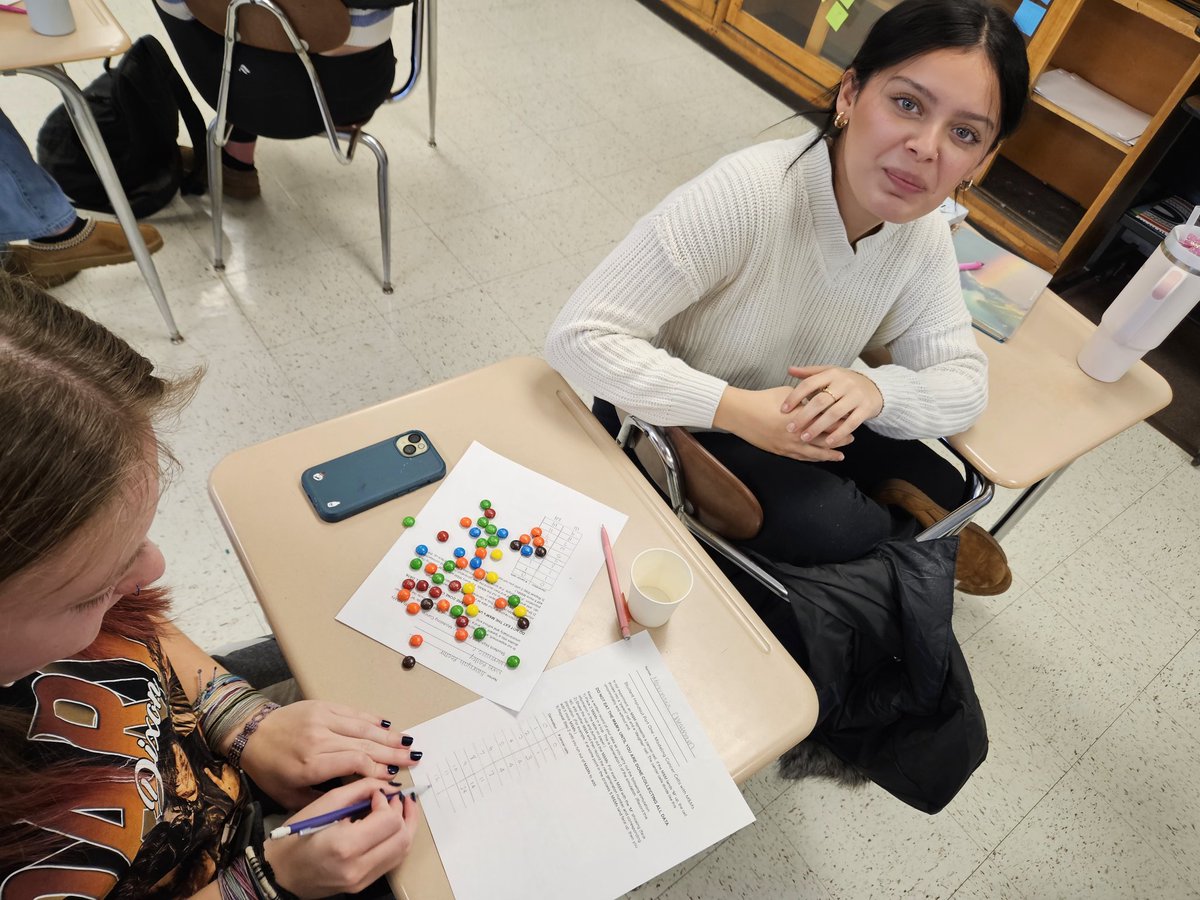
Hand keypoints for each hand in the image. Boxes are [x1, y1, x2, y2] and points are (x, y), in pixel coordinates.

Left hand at [239, 701, 421, 809]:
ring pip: (363, 727)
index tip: (392, 778)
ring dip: (388, 735)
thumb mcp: (291, 795)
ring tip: (407, 742)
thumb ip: (324, 798)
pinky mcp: (322, 705)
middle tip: (412, 759)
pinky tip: (387, 725)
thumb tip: (357, 797)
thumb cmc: (269, 769)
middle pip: (364, 744)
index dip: (377, 770)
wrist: (250, 734)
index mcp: (311, 763)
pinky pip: (353, 712)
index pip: (355, 763)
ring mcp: (322, 718)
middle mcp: (319, 738)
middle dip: (391, 753)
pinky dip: (372, 719)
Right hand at [264, 779, 417, 897]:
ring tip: (399, 809)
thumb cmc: (294, 838)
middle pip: (402, 837)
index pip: (389, 821)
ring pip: (402, 851)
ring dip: (406, 826)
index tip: (377, 794)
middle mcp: (357, 867)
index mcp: (345, 846)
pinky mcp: (363, 885)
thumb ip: (359, 791)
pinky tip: (391, 827)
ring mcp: (361, 880)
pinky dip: (397, 841)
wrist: (279, 874)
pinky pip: (392, 861)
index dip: (388, 802)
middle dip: (403, 812)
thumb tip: (386, 786)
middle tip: (394, 798)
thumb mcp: (323, 805)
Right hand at [714, 386, 849, 461]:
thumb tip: (819, 402)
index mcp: (802, 416)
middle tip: (852, 438)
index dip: (841, 422)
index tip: (851, 421)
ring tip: (840, 455)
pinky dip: (813, 458)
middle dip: (840, 439)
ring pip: (815, 453)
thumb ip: (806, 400)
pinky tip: (819, 458)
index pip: (827, 421)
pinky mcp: (780, 451)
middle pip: (825, 438)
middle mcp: (798, 433)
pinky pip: (801, 457)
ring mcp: (789, 445)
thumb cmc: (764, 399)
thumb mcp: (789, 394)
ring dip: (829, 454)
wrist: (741, 413)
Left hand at [779, 366, 882, 447]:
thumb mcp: (829, 373)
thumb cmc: (845, 382)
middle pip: (820, 401)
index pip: (809, 384)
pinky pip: (851, 423)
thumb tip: (789, 369)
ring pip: (834, 413)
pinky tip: (827, 442)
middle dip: (804, 416)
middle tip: (790, 428)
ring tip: (804, 437)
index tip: (783, 410)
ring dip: (818, 427)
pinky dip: (839, 433)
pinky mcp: (866, 408)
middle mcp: (845, 383)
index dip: (795, 397)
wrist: (876, 387)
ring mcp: (856, 396)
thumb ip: (809, 373)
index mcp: (832, 373)